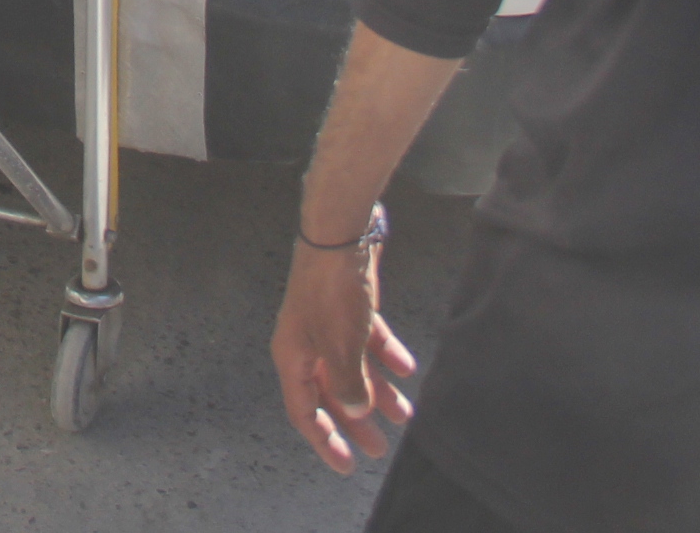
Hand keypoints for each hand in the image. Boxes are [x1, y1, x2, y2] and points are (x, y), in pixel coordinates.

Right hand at [270, 235, 416, 473]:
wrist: (340, 234)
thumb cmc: (331, 292)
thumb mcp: (339, 345)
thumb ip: (346, 384)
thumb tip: (356, 409)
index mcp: (293, 356)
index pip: (303, 410)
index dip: (324, 440)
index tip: (346, 465)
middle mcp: (307, 344)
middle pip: (331, 393)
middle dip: (357, 422)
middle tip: (381, 449)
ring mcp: (328, 325)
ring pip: (353, 369)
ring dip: (378, 392)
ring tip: (405, 413)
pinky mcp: (349, 308)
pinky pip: (367, 341)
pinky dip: (385, 356)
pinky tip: (406, 367)